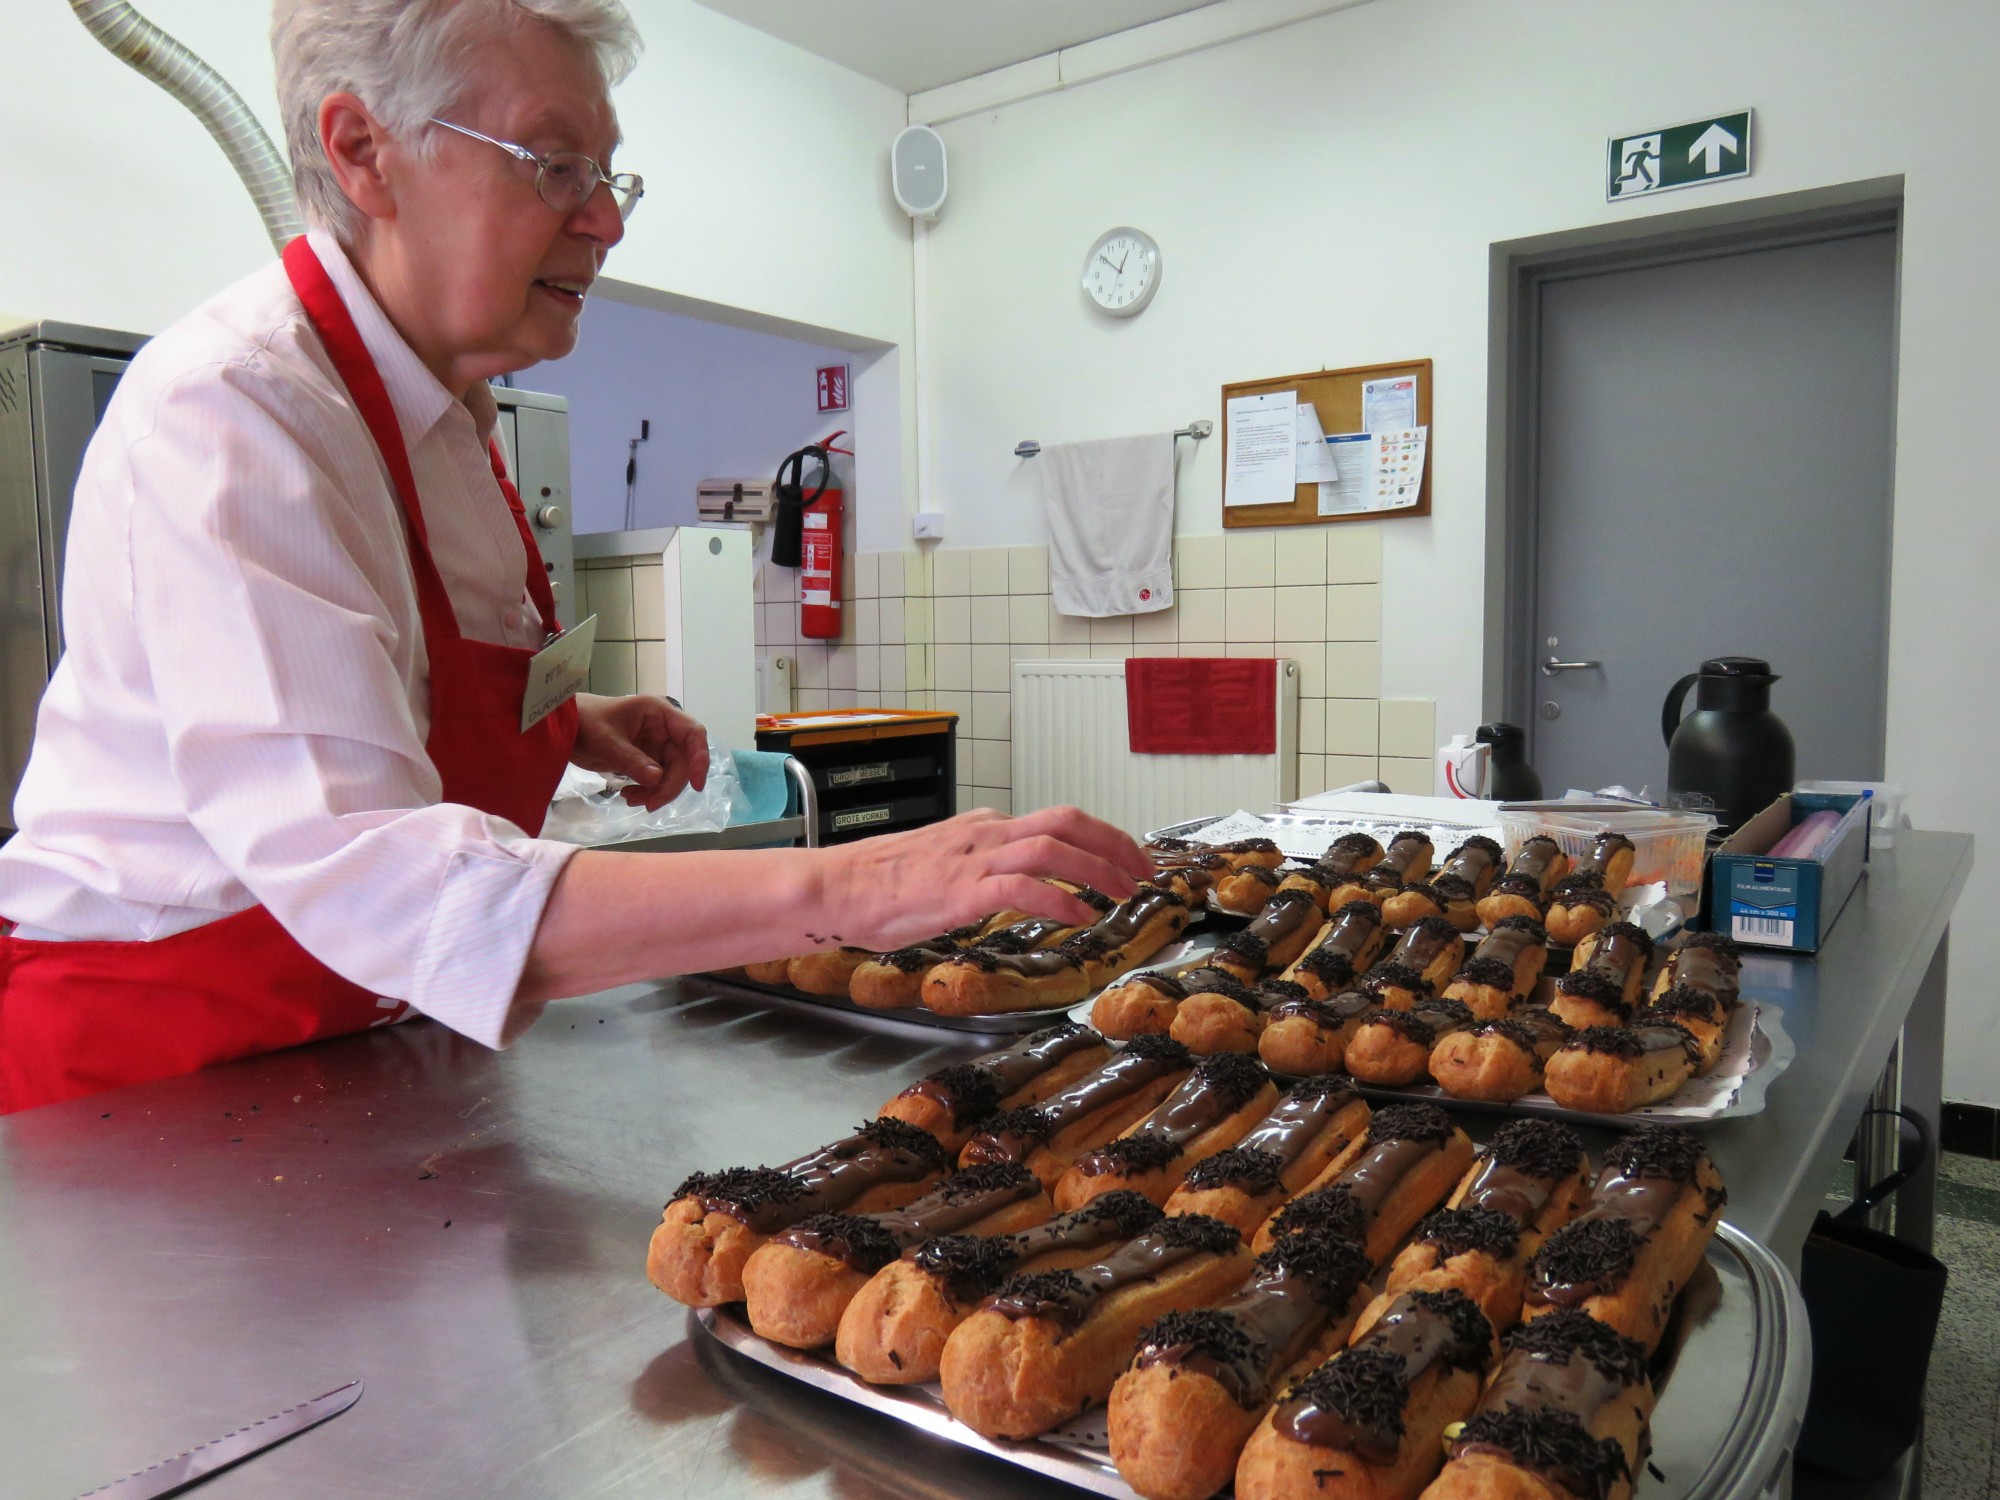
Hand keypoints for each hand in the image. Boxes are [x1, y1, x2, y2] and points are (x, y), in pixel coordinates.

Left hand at [570, 693, 709, 810]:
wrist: (564, 728)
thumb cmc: (584, 723)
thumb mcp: (606, 742)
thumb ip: (632, 760)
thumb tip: (658, 780)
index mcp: (658, 713)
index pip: (692, 734)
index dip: (700, 758)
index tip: (697, 785)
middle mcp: (662, 729)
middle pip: (683, 761)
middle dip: (669, 786)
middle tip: (650, 805)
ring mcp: (655, 745)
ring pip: (671, 774)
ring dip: (656, 792)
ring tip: (631, 800)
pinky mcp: (646, 759)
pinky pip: (656, 779)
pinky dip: (646, 791)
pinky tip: (627, 796)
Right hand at [819, 806, 1152, 951]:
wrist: (837, 888)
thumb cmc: (880, 885)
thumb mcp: (943, 865)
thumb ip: (981, 869)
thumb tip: (1014, 884)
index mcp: (983, 828)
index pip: (1055, 820)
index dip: (1100, 837)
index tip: (1125, 859)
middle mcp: (984, 834)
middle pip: (1066, 821)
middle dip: (1113, 844)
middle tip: (1142, 872)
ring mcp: (973, 860)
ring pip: (1052, 848)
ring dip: (1097, 869)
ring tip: (1123, 894)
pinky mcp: (960, 890)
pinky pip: (1022, 888)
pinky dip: (1059, 901)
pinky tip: (1080, 918)